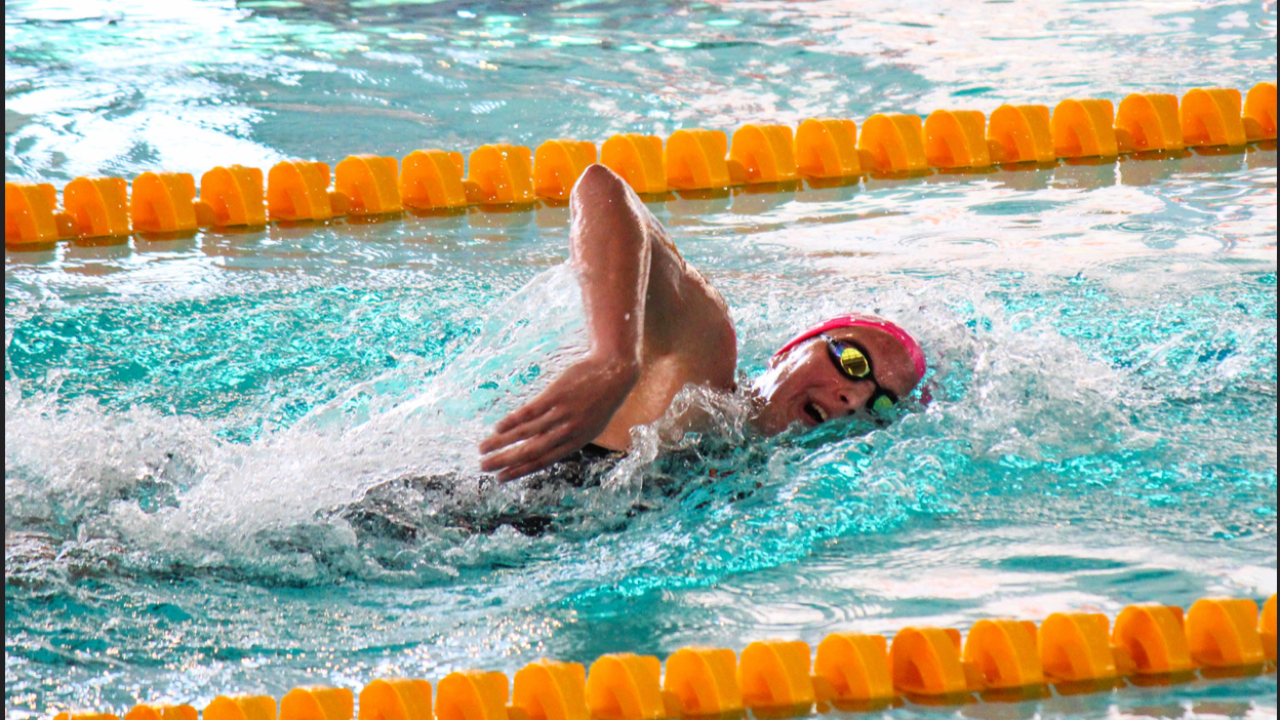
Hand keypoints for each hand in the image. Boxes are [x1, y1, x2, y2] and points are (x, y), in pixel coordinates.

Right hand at [479, 353, 638, 481]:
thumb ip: (565, 437)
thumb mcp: (589, 424)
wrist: (614, 371)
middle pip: (530, 450)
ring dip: (501, 442)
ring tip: (483, 448)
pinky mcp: (555, 395)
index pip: (543, 461)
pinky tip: (497, 428)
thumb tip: (539, 447)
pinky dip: (511, 421)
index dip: (520, 471)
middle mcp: (568, 431)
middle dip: (505, 461)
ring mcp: (561, 413)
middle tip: (484, 467)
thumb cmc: (599, 400)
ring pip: (525, 432)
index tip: (500, 478)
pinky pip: (529, 412)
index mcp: (576, 441)